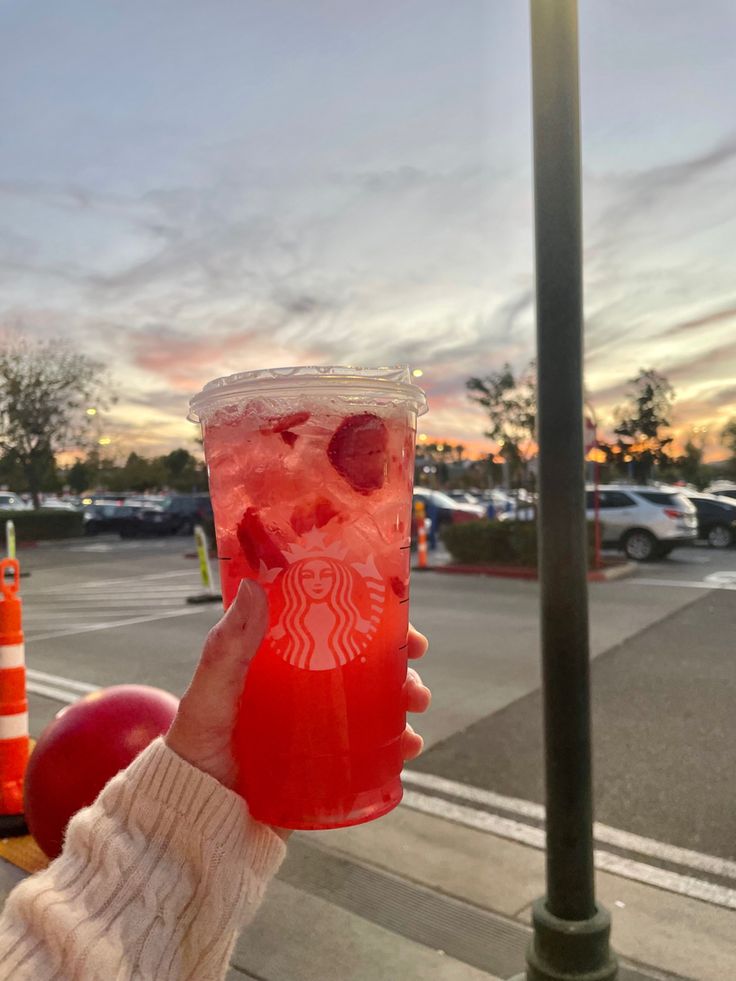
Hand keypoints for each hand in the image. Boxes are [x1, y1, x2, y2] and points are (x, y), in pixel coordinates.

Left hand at [166, 579, 430, 821]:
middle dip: (396, 657)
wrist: (199, 823)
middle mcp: (303, 686)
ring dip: (404, 695)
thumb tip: (254, 588)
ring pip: (374, 699)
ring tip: (415, 705)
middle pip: (361, 660)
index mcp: (277, 660)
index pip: (327, 624)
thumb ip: (226, 651)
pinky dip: (398, 742)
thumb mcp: (209, 697)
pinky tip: (410, 746)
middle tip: (414, 660)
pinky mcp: (330, 761)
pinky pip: (372, 745)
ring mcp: (319, 724)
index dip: (365, 614)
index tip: (394, 612)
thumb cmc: (196, 751)